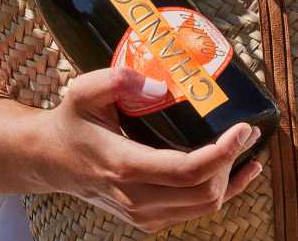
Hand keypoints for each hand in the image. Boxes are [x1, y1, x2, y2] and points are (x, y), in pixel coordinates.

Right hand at [38, 67, 262, 233]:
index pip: (187, 171)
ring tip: (247, 146)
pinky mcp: (148, 217)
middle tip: (247, 130)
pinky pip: (195, 211)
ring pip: (204, 206)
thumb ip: (116, 79)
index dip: (223, 152)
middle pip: (203, 193)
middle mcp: (136, 198)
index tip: (243, 128)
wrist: (50, 159)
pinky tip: (240, 171)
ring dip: (231, 178)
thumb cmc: (71, 120)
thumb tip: (159, 86)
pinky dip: (222, 191)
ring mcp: (143, 214)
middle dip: (232, 162)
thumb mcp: (84, 91)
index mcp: (124, 166)